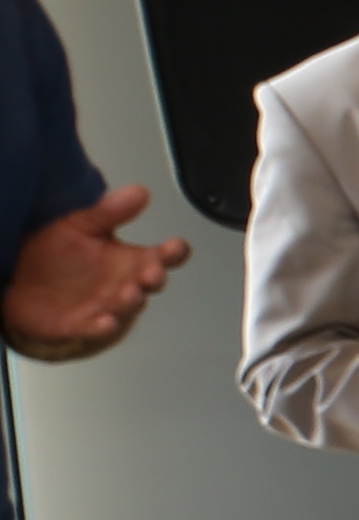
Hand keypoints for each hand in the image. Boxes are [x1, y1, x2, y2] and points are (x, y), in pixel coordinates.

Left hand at [2, 185, 185, 360]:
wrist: (22, 285)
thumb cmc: (58, 256)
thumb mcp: (81, 226)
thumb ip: (110, 212)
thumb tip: (138, 191)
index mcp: (130, 260)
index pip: (162, 256)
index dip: (174, 252)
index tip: (175, 247)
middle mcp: (126, 284)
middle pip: (150, 283)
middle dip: (154, 278)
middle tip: (152, 272)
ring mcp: (107, 306)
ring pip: (127, 307)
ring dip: (131, 301)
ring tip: (129, 293)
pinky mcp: (82, 325)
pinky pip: (96, 329)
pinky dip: (103, 327)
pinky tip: (106, 322)